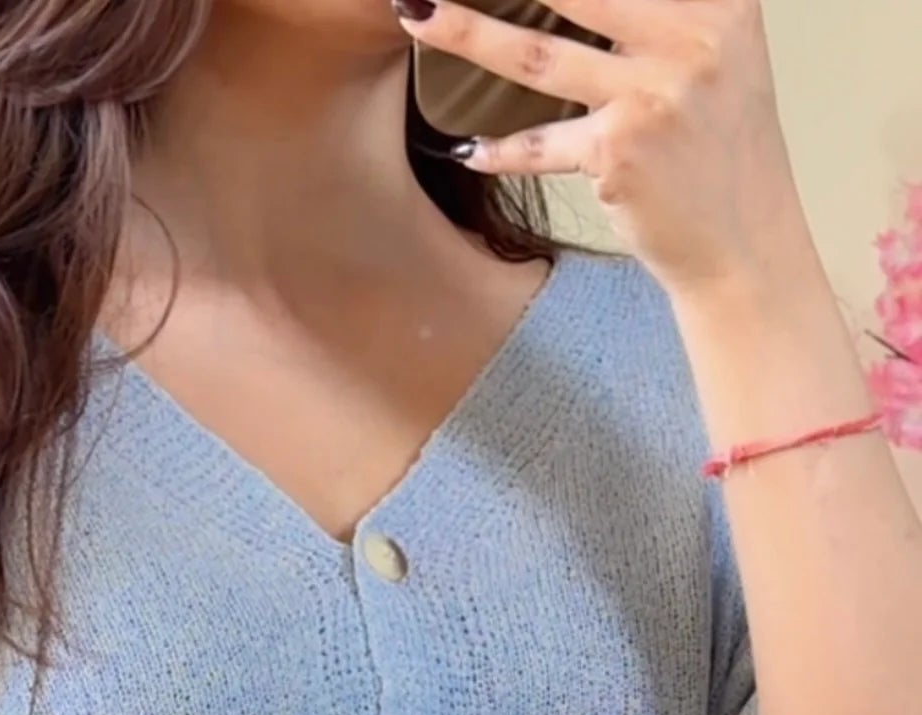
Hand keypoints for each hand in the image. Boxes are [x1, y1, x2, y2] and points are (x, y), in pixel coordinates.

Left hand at [397, 0, 808, 295]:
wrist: (742, 244)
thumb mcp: (721, 56)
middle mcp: (691, 40)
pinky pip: (541, 145)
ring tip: (418, 16)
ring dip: (467, 35)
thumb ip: (668, 12)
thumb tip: (580, 6)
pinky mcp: (619, 155)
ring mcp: (651, 98)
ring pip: (538, 58)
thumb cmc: (721, 150)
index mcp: (719, 3)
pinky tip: (468, 149)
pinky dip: (502, 151)